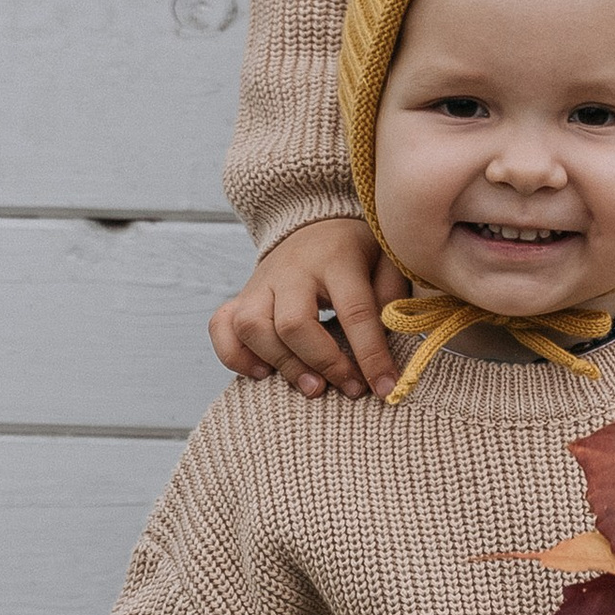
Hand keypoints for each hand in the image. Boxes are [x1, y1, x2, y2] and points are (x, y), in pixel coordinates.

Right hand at [210, 216, 405, 399]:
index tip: (387, 389)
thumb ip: (393, 298)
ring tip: (311, 386)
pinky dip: (235, 356)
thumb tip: (391, 342)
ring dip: (280, 363)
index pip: (354, 311)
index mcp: (337, 258)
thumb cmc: (360, 253)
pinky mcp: (241, 296)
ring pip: (251, 326)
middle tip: (349, 389)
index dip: (371, 355)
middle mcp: (293, 270)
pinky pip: (221, 326)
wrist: (316, 226)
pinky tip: (263, 373)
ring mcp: (261, 283)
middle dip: (322, 363)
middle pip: (293, 323)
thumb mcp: (388, 261)